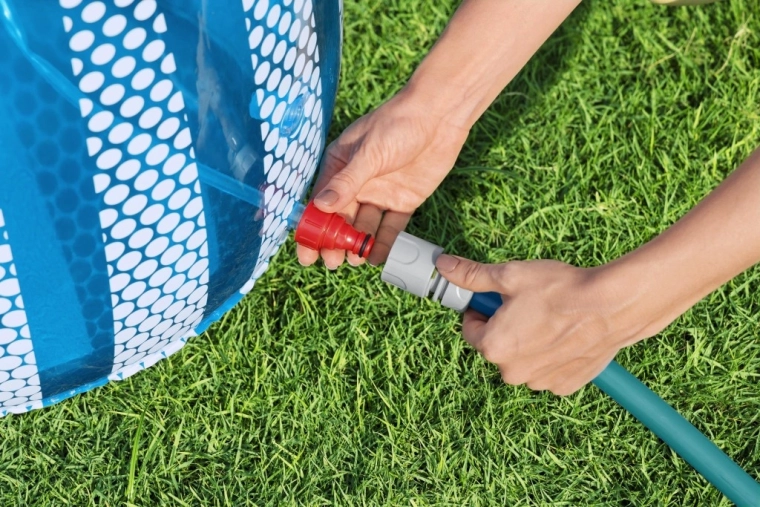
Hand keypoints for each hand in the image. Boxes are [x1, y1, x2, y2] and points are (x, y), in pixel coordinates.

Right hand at [296, 88, 469, 268]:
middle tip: (333, 263)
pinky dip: (383, 243)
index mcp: (339, 166)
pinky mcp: (403, 201)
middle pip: (340, 219)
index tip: (307, 252)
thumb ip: (347, 182)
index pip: (320, 202)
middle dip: (334, 242)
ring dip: (357, 244)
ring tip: (354, 261)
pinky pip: (390, 227)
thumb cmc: (398, 124)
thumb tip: (320, 206)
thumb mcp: (369, 153)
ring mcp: (380, 193)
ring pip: (363, 226)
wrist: (440, 116)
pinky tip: (376, 258)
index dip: (312, 228)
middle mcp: (356, 182)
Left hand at [434, 255, 650, 394]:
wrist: (612, 306)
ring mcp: (540, 382)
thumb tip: (444, 266)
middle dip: (507, 327)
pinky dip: (552, 356)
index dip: (482, 310)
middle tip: (529, 306)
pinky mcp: (564, 386)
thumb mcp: (510, 276)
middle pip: (497, 346)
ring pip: (523, 360)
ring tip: (550, 319)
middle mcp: (512, 372)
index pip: (471, 329)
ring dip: (530, 343)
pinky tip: (566, 335)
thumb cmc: (561, 290)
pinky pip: (548, 370)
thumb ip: (472, 275)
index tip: (499, 299)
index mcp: (493, 347)